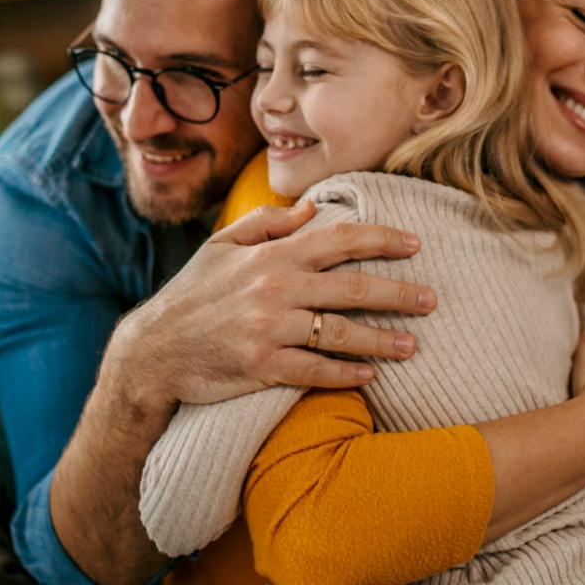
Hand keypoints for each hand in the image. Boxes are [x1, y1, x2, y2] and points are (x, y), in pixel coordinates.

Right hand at [103, 200, 436, 406]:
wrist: (153, 350)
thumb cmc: (191, 295)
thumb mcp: (221, 246)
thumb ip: (267, 224)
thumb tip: (313, 209)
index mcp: (271, 255)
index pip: (340, 239)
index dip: (382, 238)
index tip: (415, 243)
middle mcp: (276, 288)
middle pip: (353, 287)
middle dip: (399, 292)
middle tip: (431, 299)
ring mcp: (270, 329)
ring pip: (342, 332)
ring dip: (383, 339)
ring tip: (413, 346)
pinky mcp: (263, 366)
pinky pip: (316, 370)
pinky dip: (346, 374)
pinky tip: (370, 376)